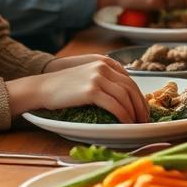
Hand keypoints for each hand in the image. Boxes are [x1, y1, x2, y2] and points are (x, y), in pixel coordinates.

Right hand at [8, 56, 148, 122]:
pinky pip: (115, 105)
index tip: (143, 108)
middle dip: (140, 105)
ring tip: (136, 124)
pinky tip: (125, 124)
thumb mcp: (88, 75)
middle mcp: (103, 66)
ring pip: (125, 97)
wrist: (42, 88)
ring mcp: (97, 77)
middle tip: (144, 119)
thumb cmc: (64, 87)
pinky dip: (124, 116)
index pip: (130, 79)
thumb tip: (125, 96)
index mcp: (105, 62)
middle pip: (131, 87)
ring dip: (134, 112)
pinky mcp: (91, 90)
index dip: (139, 95)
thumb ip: (105, 79)